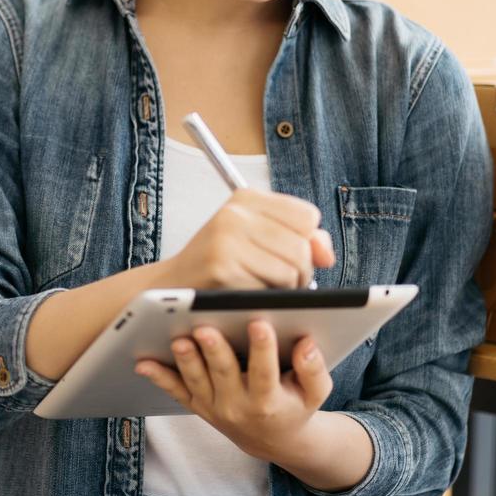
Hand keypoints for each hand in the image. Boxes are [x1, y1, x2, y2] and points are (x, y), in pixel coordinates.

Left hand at [135, 320, 333, 462]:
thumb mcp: (315, 393)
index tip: (260, 324)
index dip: (263, 349)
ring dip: (185, 361)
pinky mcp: (197, 405)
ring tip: (178, 340)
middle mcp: (238, 406)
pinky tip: (143, 363)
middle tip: (205, 328)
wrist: (273, 440)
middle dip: (214, 351)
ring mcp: (214, 406)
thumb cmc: (295, 405)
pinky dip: (159, 377)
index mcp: (268, 401)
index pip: (265, 372)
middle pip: (224, 375)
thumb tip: (306, 344)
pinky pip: (175, 392)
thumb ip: (313, 369)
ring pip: (197, 381)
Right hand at [155, 188, 334, 289]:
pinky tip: (250, 295)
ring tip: (266, 289)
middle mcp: (236, 212)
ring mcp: (227, 238)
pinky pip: (272, 287)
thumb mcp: (256, 238)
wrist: (170, 287)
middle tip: (281, 281)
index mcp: (246, 197)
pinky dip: (269, 299)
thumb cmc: (220, 264)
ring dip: (288, 288)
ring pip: (292, 268)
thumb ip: (300, 238)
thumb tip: (325, 254)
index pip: (307, 216)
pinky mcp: (223, 267)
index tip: (293, 255)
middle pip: (303, 245)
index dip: (309, 241)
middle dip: (301, 271)